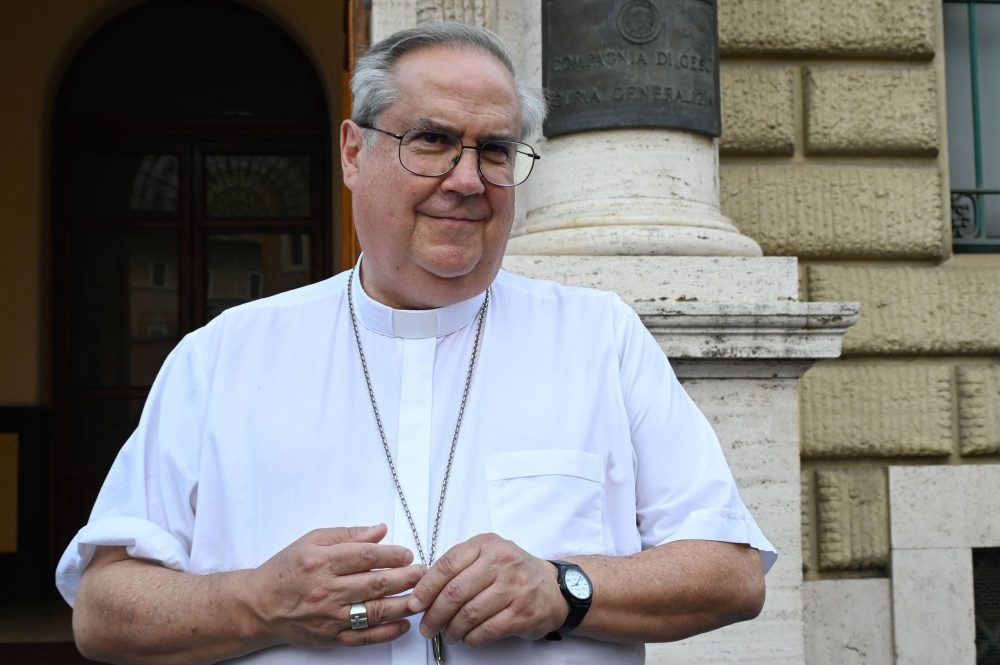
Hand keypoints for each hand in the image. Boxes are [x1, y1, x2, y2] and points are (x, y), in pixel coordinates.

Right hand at [247, 523, 424, 647]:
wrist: (259, 605)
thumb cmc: (285, 570)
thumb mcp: (311, 541)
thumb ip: (348, 535)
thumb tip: (379, 531)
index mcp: (322, 562)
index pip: (366, 557)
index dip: (392, 555)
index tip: (408, 554)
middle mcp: (326, 590)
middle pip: (375, 584)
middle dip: (405, 578)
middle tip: (423, 573)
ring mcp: (329, 616)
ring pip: (374, 611)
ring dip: (402, 604)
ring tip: (421, 596)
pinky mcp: (330, 637)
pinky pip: (364, 636)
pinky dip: (386, 632)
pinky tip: (403, 624)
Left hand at [406, 533, 567, 646]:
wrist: (554, 588)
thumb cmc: (513, 572)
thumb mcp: (488, 555)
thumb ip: (459, 566)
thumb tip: (423, 589)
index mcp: (486, 545)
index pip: (447, 565)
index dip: (426, 588)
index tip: (415, 604)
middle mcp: (501, 562)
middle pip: (455, 592)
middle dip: (434, 614)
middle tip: (427, 627)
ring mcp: (514, 587)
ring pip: (469, 613)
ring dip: (452, 629)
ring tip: (448, 634)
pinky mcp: (522, 612)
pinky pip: (487, 630)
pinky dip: (472, 638)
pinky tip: (468, 638)